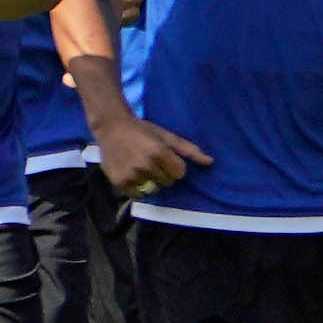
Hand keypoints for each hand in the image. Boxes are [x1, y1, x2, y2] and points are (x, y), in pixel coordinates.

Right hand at [95, 112, 210, 197]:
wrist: (112, 127)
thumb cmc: (142, 130)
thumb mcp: (166, 136)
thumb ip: (189, 150)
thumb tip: (210, 162)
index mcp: (159, 152)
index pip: (180, 173)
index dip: (175, 166)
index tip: (166, 158)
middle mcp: (145, 165)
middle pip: (168, 182)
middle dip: (163, 172)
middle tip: (151, 160)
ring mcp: (131, 175)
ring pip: (153, 188)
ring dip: (150, 180)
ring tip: (140, 165)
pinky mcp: (119, 183)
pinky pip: (138, 195)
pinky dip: (137, 187)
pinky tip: (132, 173)